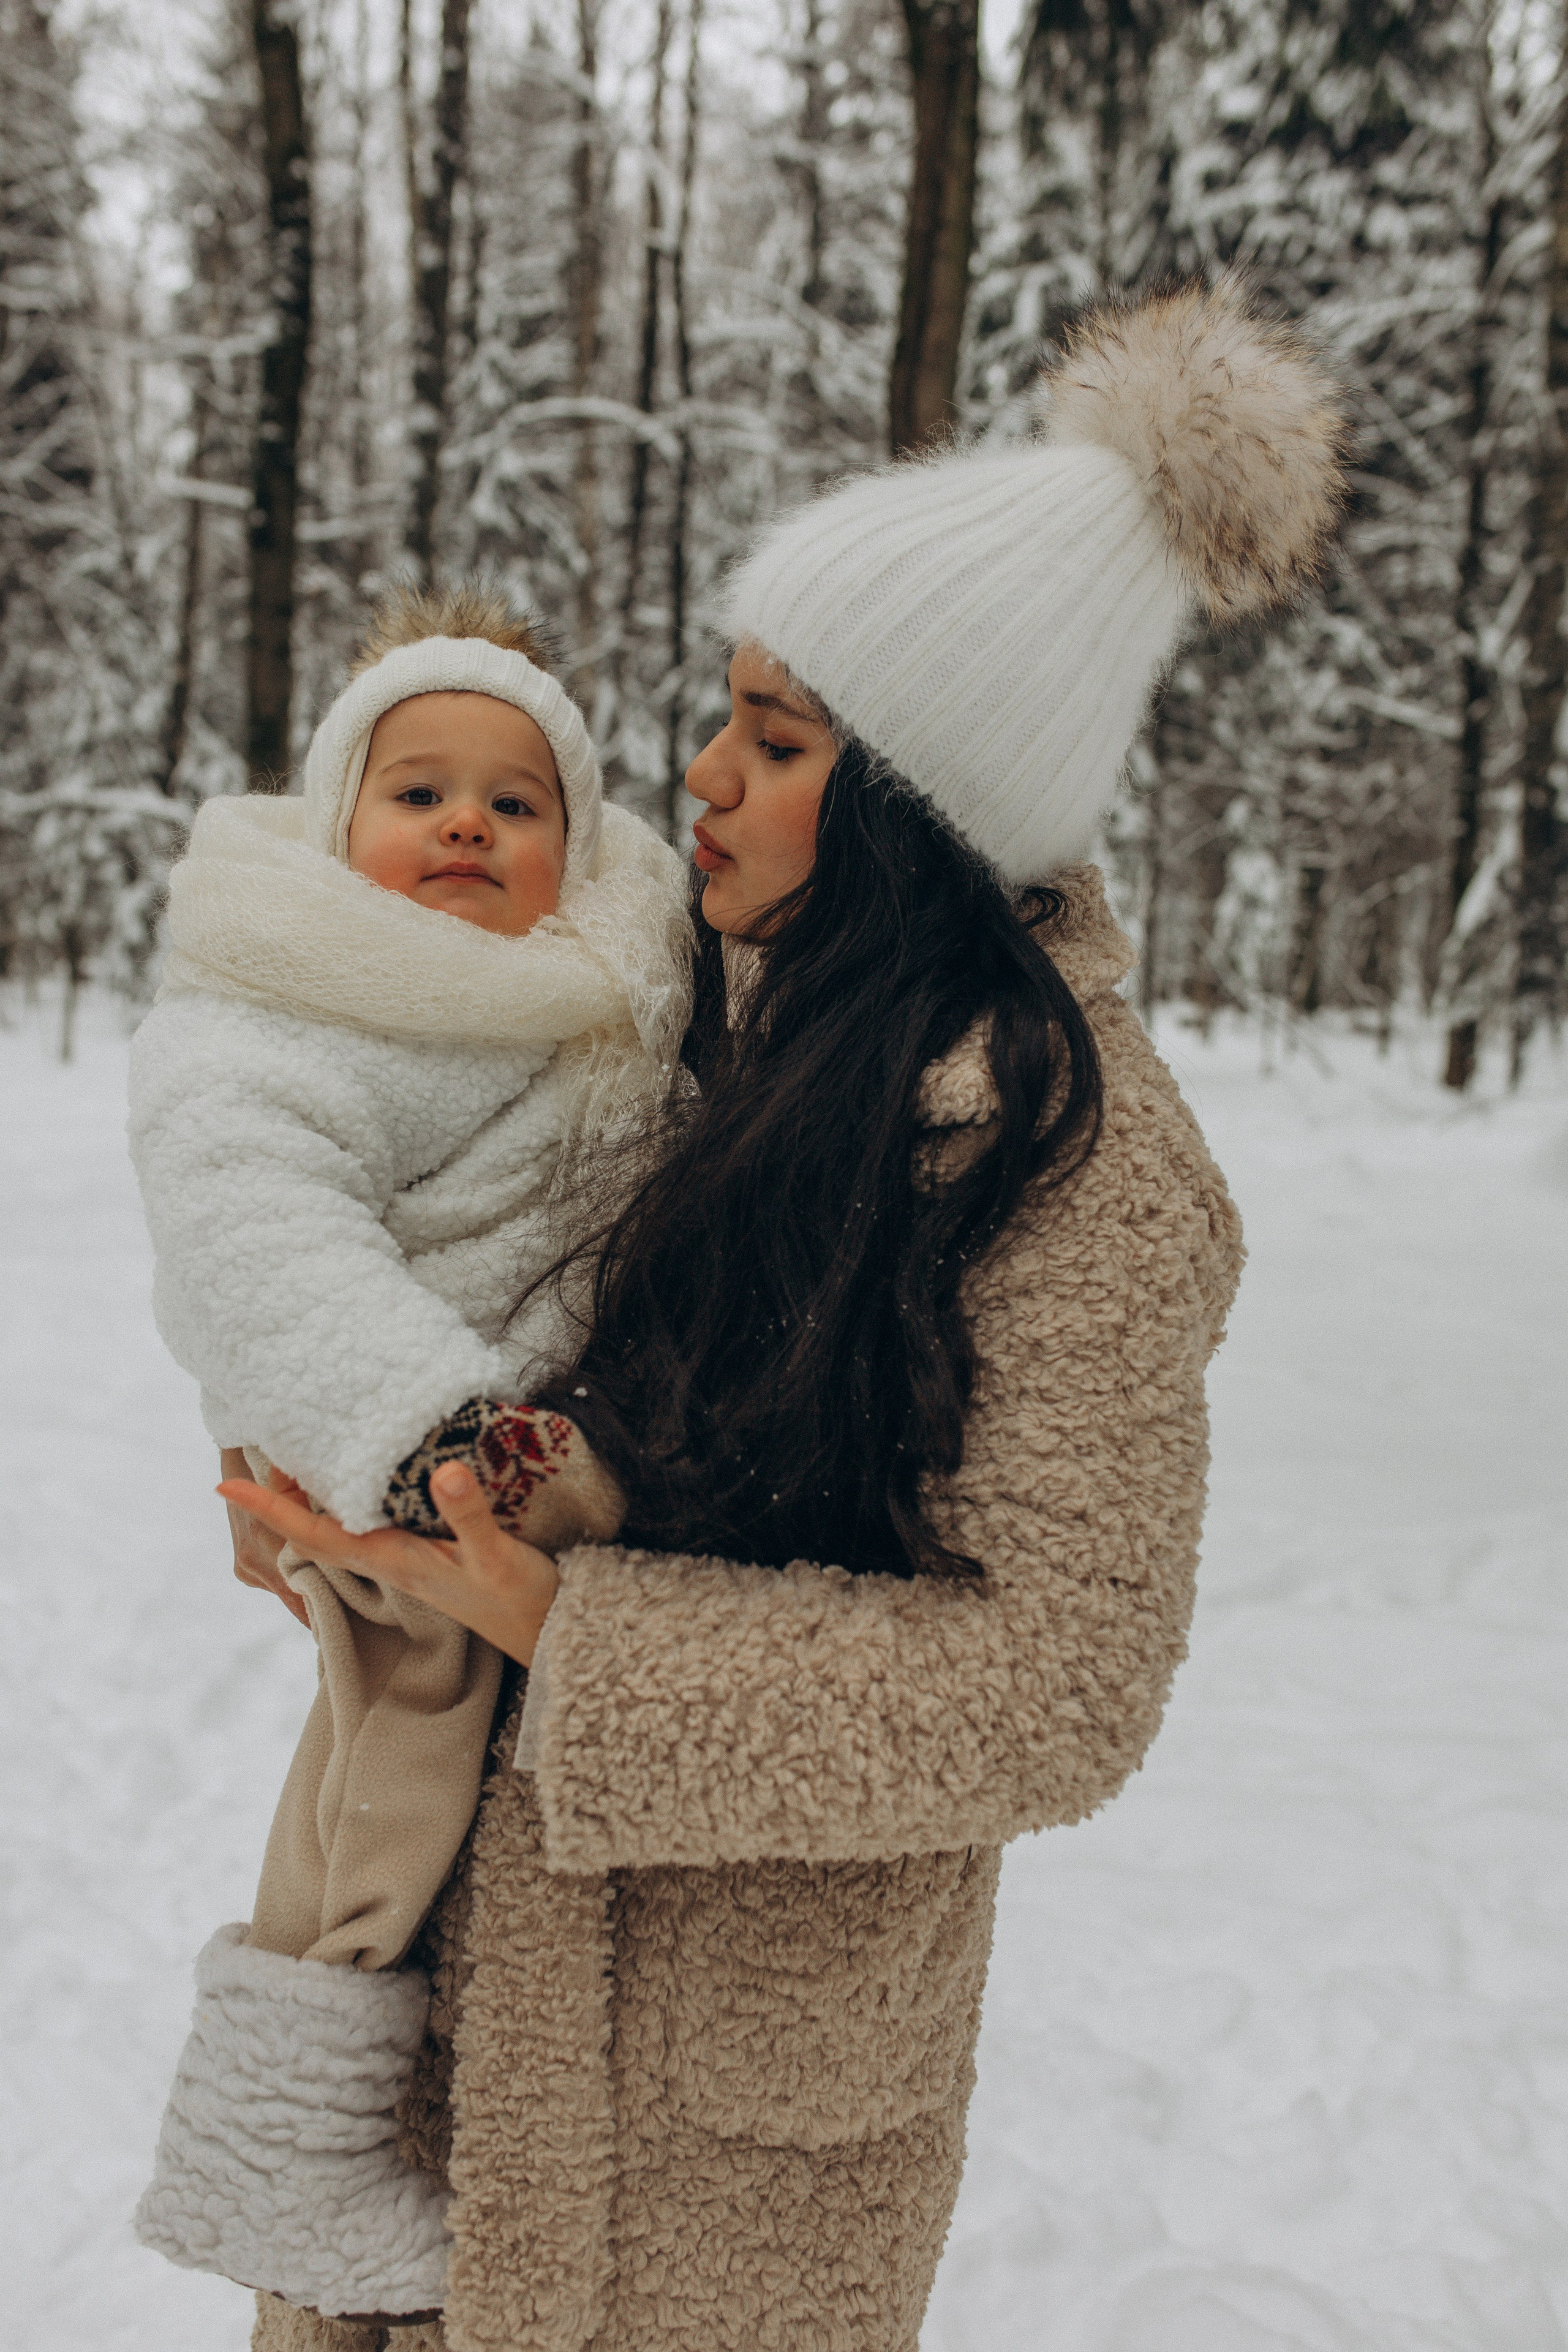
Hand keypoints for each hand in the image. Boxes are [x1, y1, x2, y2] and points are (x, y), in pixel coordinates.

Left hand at [215, 1461, 560, 1667]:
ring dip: (311, 1496)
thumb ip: (468, 1515)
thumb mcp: (497, 1555)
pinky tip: (359, 1476)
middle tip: (263, 1446)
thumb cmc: (521, 1599)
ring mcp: (405, 1559)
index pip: (313, 1534)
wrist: (549, 1635)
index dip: (270, 1509)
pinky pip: (369, 1524)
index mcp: (392, 1559)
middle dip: (281, 1494)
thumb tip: (441, 1470)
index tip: (225, 1483)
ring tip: (297, 1455)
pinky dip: (349, 1497)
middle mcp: (389, 1560)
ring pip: (339, 1526)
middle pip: (314, 1528)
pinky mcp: (426, 1554)